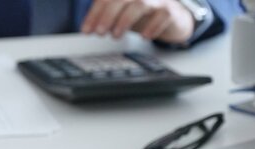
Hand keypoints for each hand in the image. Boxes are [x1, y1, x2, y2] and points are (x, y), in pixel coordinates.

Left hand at [81, 0, 195, 43]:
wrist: (168, 15)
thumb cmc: (138, 12)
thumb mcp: (118, 9)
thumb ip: (102, 13)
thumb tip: (87, 27)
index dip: (94, 14)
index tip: (86, 30)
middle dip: (107, 16)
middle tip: (99, 33)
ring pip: (140, 4)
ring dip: (124, 21)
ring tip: (115, 36)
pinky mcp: (169, 10)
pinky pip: (162, 16)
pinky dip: (151, 27)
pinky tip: (144, 37)